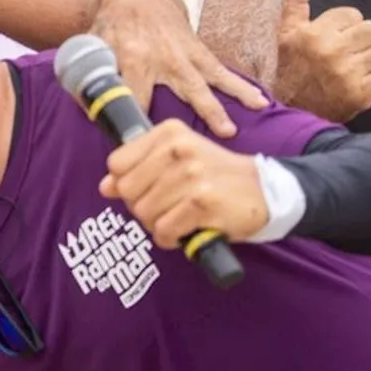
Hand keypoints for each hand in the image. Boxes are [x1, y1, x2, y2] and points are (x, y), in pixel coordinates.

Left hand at [93, 0, 266, 138]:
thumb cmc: (111, 27)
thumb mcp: (94, 45)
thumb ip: (90, 74)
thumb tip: (87, 109)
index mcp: (132, 56)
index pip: (134, 96)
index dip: (135, 123)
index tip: (140, 152)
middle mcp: (163, 57)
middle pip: (181, 90)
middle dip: (192, 114)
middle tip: (199, 141)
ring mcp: (184, 55)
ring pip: (208, 82)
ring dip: (223, 105)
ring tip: (233, 129)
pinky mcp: (199, 52)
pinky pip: (222, 71)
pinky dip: (241, 86)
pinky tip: (260, 101)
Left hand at [99, 118, 268, 248]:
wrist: (265, 190)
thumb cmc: (214, 175)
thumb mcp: (177, 160)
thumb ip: (138, 169)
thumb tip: (105, 187)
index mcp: (168, 133)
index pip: (117, 164)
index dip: (126, 184)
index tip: (147, 188)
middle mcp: (179, 149)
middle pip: (128, 191)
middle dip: (141, 207)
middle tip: (165, 208)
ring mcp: (191, 176)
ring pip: (144, 213)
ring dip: (157, 224)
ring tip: (178, 218)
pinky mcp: (203, 203)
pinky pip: (164, 230)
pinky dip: (170, 238)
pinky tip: (185, 231)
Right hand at [273, 0, 370, 121]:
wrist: (286, 111)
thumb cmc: (284, 70)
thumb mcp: (284, 32)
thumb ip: (295, 0)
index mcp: (313, 34)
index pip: (352, 15)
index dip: (345, 24)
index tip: (334, 35)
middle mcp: (332, 53)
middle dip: (362, 39)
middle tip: (347, 49)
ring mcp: (348, 75)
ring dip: (369, 59)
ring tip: (351, 66)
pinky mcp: (360, 95)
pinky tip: (356, 81)